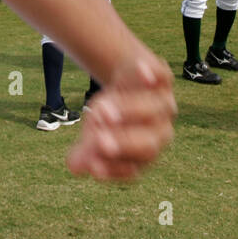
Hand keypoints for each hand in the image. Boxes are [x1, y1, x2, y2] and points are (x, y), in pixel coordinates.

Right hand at [67, 53, 175, 180]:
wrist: (129, 80)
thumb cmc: (112, 114)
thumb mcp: (94, 132)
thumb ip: (86, 150)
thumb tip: (73, 167)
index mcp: (144, 154)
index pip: (133, 167)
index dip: (115, 168)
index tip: (93, 167)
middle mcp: (160, 133)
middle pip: (148, 143)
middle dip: (124, 142)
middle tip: (100, 141)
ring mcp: (163, 104)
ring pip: (151, 109)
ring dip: (127, 110)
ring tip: (100, 110)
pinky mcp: (162, 78)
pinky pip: (162, 77)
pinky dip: (153, 75)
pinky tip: (143, 71)